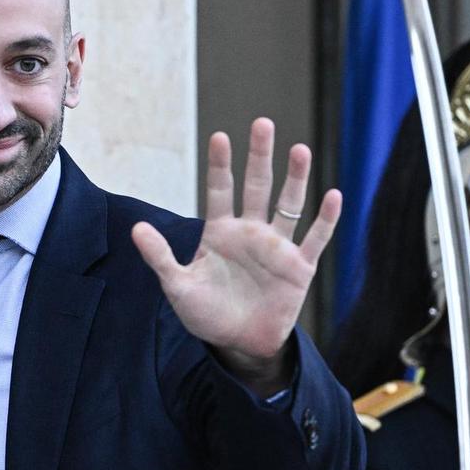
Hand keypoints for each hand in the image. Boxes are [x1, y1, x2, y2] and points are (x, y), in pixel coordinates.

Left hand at [132, 118, 340, 395]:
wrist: (239, 345)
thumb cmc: (206, 314)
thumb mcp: (178, 286)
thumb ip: (160, 256)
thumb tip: (136, 228)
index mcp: (220, 232)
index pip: (220, 190)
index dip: (220, 165)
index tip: (220, 137)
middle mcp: (251, 232)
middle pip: (257, 186)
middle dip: (259, 157)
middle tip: (262, 124)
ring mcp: (277, 247)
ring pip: (289, 205)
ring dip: (296, 178)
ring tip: (299, 149)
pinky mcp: (300, 267)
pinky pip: (315, 239)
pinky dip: (325, 219)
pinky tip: (333, 195)